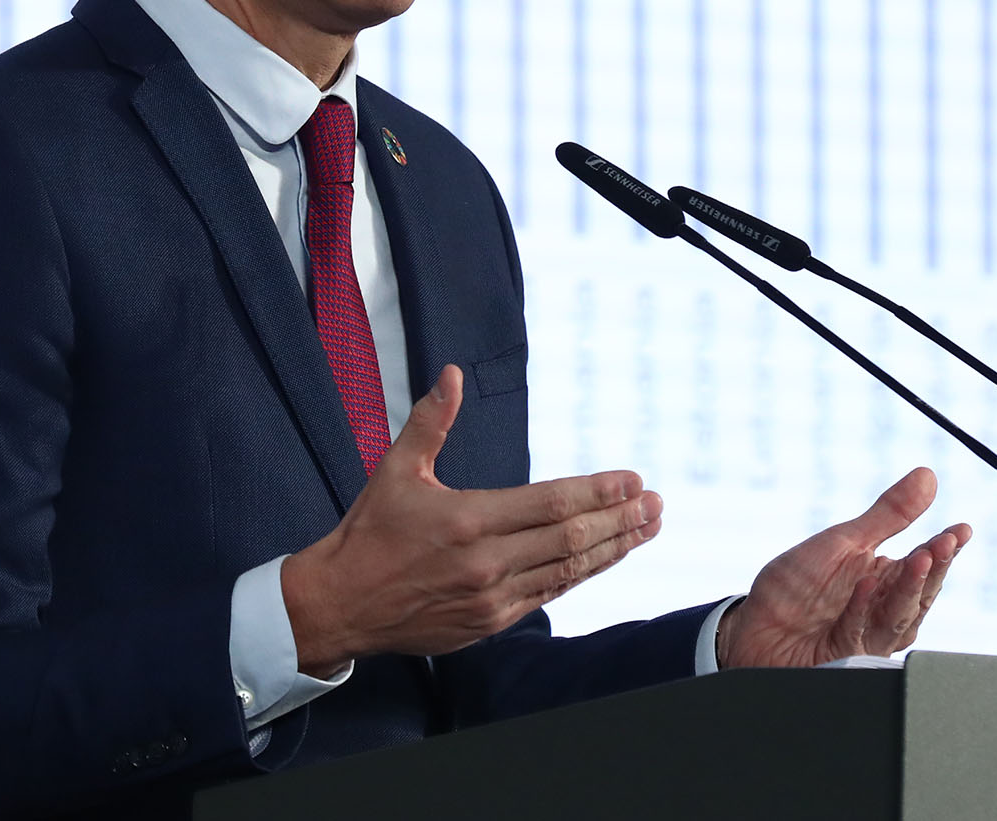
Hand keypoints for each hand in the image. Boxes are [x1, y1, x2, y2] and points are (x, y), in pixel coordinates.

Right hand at [280, 365, 661, 675]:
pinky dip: (582, 574)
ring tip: (648, 527)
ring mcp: (491, 598)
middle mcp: (486, 562)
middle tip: (656, 502)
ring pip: (568, 571)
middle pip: (571, 539)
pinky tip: (606, 557)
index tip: (632, 479)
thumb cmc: (369, 533)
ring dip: (613, 547)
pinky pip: (549, 595)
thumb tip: (451, 374)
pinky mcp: (491, 623)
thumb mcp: (395, 469)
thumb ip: (431, 421)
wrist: (340, 604)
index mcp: (467, 520)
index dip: (597, 491)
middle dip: (620, 519)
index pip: (550, 504)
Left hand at [716, 467, 968, 667]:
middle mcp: (881, 610)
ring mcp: (866, 636)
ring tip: (919, 558)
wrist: (755, 629)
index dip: (946, 548)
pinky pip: (857, 633)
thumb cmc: (796, 587)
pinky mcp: (843, 657)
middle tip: (943, 544)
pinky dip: (861, 609)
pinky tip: (865, 585)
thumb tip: (927, 475)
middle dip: (934, 567)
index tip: (961, 530)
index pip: (925, 563)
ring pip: (899, 617)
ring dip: (909, 588)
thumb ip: (889, 515)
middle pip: (919, 592)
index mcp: (885, 580)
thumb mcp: (844, 542)